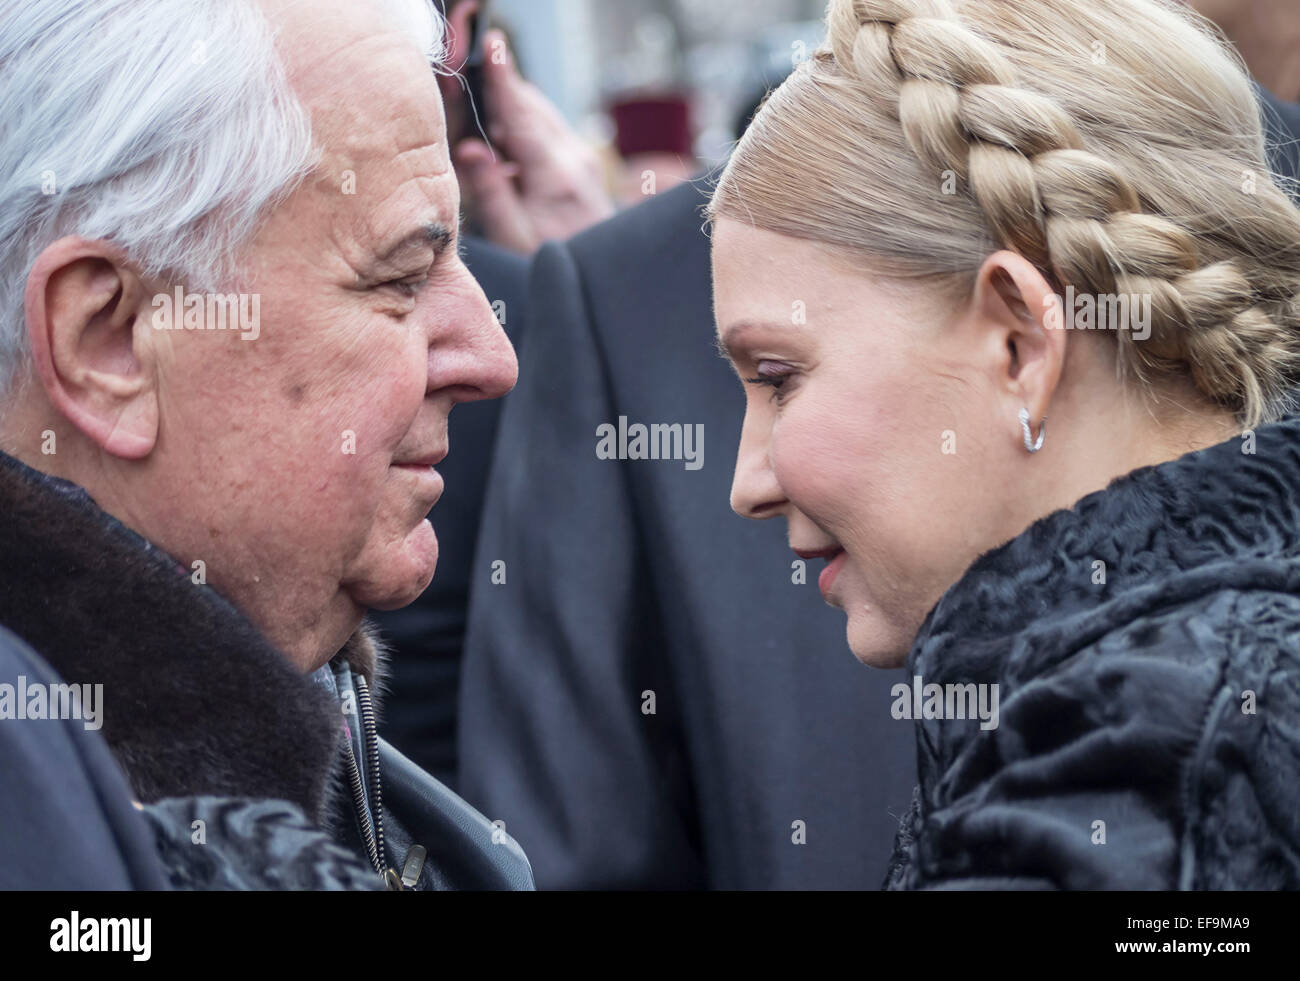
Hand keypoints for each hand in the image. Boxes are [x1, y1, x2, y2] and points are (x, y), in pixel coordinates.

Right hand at [440, 17, 613, 253]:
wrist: (601, 277)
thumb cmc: (552, 259)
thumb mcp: (513, 234)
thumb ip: (490, 190)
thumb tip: (468, 149)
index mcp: (554, 173)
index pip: (521, 114)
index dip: (503, 78)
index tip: (493, 45)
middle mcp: (574, 157)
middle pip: (531, 106)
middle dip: (500, 90)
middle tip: (469, 79)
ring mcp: (583, 158)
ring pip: (540, 116)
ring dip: (511, 111)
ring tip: (480, 118)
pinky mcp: (583, 164)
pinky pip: (549, 132)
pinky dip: (524, 128)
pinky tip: (504, 148)